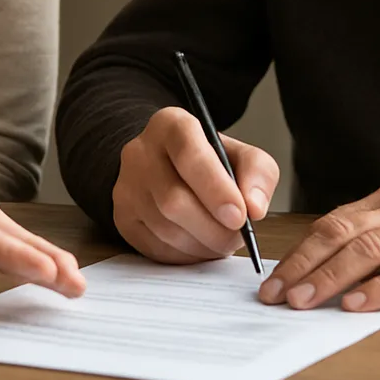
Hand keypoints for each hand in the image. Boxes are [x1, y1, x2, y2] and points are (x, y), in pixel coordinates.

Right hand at [113, 106, 279, 263]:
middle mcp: (140, 152)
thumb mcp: (240, 154)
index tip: (240, 215)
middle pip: (174, 200)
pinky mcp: (122, 217)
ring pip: (165, 228)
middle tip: (237, 236)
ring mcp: (126, 186)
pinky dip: (186, 255)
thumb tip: (255, 207)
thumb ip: (257, 173)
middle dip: (214, 227)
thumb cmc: (210, 161)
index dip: (215, 188)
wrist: (169, 167)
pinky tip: (201, 244)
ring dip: (203, 244)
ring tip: (222, 239)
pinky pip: (155, 248)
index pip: (189, 153)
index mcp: (171, 125)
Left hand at [259, 179, 379, 311]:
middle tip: (277, 293)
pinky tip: (359, 303)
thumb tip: (330, 264)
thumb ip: (379, 233)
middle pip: (342, 232)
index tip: (275, 278)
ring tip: (306, 300)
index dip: (301, 250)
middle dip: (304, 264)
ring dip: (332, 275)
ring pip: (369, 248)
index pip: (334, 222)